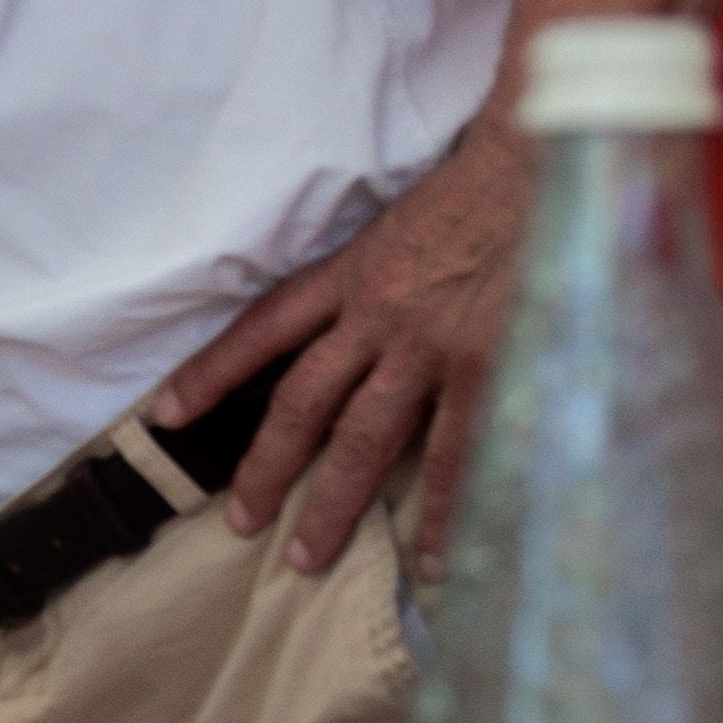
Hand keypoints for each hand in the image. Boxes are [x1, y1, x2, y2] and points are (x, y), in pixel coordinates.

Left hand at [157, 118, 532, 574]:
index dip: (212, 372)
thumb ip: (374, 273)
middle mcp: (379, 318)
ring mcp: (433, 350)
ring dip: (333, 504)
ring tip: (306, 558)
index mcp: (353, 273)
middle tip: (239, 522)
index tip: (167, 414)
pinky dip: (442, 513)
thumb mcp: (405, 220)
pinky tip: (428, 559)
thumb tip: (354, 320)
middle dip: (265, 467)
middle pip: (302, 406)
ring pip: (364, 442)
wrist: (555, 163)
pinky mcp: (490, 371)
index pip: (262, 328)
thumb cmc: (485, 186)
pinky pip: (457, 457)